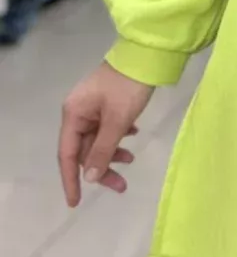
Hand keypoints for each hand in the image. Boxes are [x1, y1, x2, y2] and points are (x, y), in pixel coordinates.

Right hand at [59, 63, 154, 206]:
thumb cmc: (129, 87)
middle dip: (101, 168)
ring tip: (132, 160)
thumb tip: (90, 177)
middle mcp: (79, 111)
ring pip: (98, 140)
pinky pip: (108, 128)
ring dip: (112, 153)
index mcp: (74, 113)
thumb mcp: (117, 121)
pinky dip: (118, 137)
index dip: (71, 179)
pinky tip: (133, 135)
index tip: (76, 202)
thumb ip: (102, 150)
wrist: (147, 54)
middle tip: (122, 186)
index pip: (68, 154)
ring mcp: (93, 106)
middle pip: (85, 149)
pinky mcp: (107, 102)